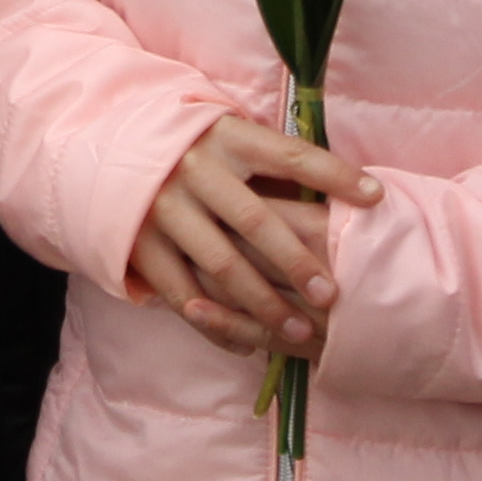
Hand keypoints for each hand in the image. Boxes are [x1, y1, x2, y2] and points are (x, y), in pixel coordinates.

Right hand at [132, 114, 374, 359]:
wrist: (105, 151)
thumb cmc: (194, 151)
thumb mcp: (230, 140)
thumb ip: (274, 165)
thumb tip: (351, 191)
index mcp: (226, 137)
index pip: (290, 156)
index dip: (335, 175)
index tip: (376, 199)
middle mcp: (194, 169)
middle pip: (255, 220)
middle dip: (296, 260)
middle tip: (331, 294)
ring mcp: (163, 207)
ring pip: (220, 263)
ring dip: (262, 302)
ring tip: (298, 331)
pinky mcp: (139, 243)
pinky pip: (182, 292)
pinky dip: (216, 324)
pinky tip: (248, 343)